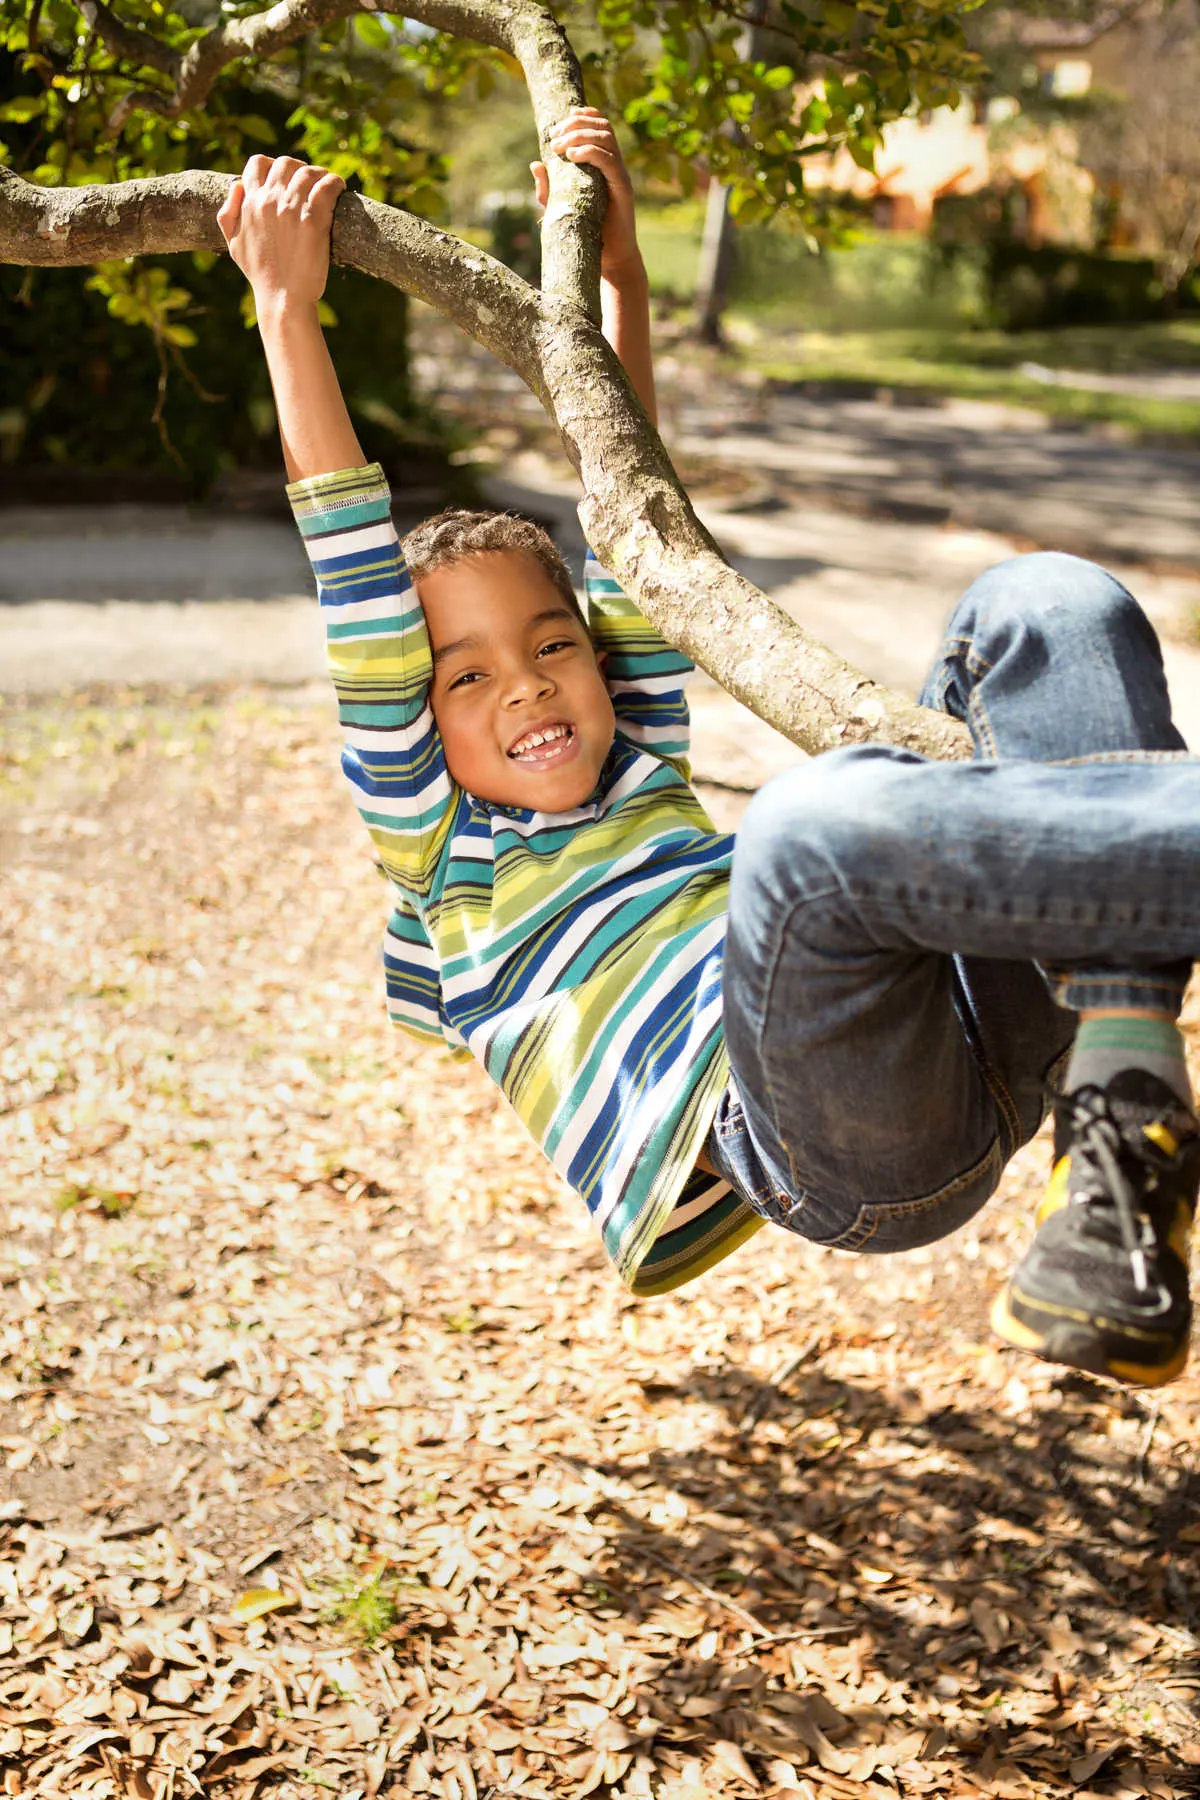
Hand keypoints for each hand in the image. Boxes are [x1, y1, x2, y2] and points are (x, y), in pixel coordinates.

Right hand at [217, 156, 344, 316]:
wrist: (282, 298)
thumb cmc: (260, 274)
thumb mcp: (233, 244)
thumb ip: (228, 213)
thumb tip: (238, 185)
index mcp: (250, 203)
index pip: (257, 163)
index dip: (272, 166)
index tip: (285, 178)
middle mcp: (269, 201)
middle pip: (285, 163)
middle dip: (299, 168)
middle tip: (310, 181)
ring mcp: (292, 209)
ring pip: (308, 172)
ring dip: (320, 174)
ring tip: (328, 184)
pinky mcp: (314, 220)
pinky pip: (327, 186)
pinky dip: (335, 183)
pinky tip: (339, 189)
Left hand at [532, 107, 641, 283]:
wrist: (610, 260)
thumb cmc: (586, 234)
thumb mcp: (560, 208)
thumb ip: (548, 188)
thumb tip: (535, 164)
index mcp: (603, 163)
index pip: (599, 126)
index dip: (582, 116)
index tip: (560, 123)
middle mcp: (614, 165)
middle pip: (602, 126)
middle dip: (575, 125)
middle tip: (554, 139)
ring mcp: (619, 175)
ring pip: (606, 138)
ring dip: (580, 136)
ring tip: (560, 148)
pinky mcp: (622, 188)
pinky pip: (608, 160)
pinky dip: (589, 153)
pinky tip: (571, 157)